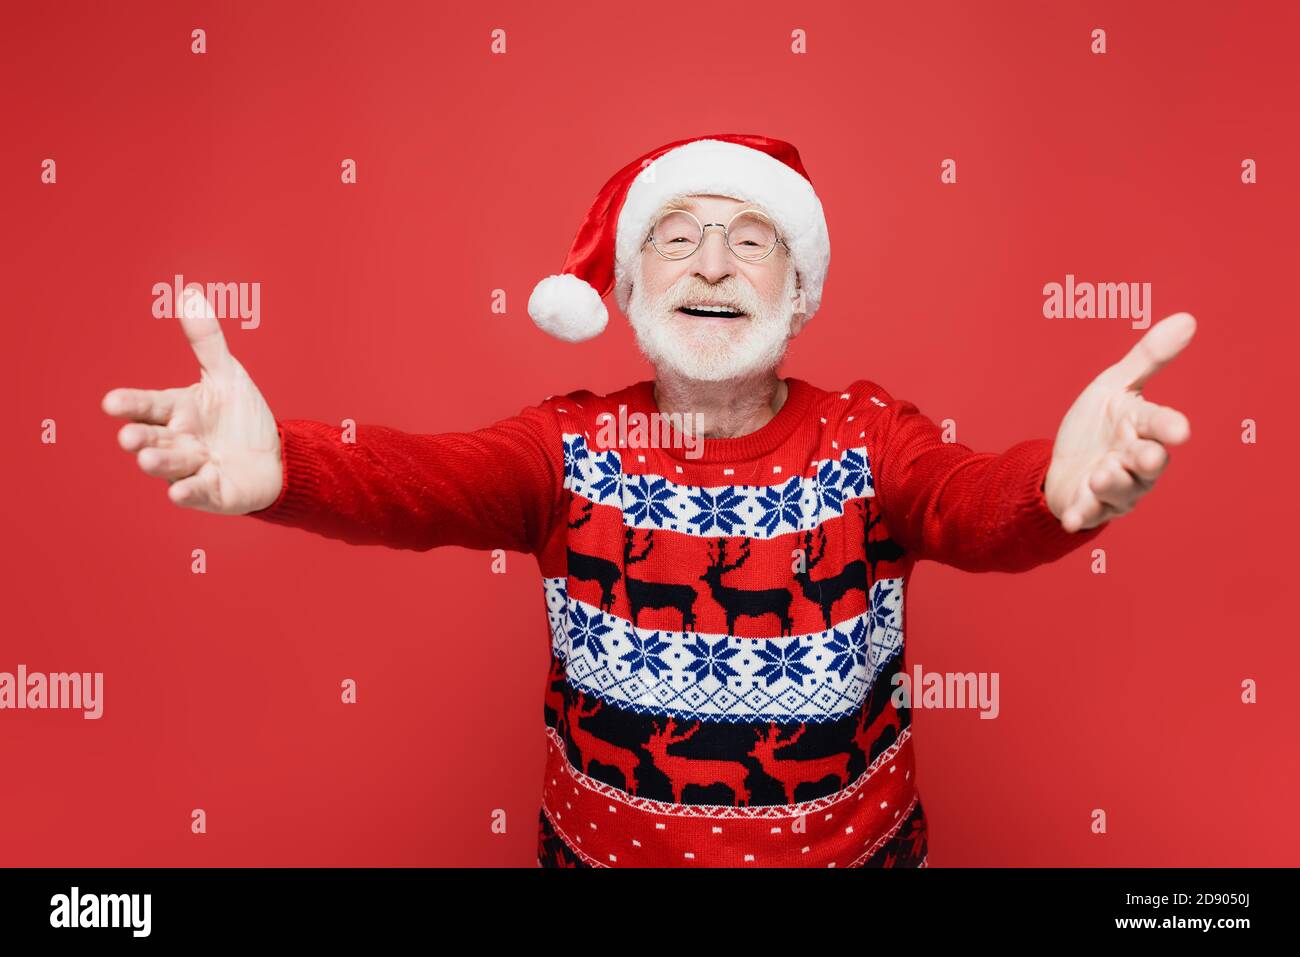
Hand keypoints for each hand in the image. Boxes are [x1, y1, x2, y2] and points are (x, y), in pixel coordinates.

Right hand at [101, 286, 282, 514]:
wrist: (275, 458)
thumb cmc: (241, 418)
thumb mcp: (227, 376)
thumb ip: (207, 341)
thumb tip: (190, 293)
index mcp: (177, 411)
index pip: (148, 405)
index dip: (131, 404)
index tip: (111, 402)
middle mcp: (178, 441)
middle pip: (153, 437)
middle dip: (139, 437)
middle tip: (129, 436)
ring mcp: (192, 469)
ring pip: (171, 465)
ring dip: (159, 462)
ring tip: (147, 458)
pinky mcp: (212, 493)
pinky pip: (197, 493)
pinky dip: (188, 491)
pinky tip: (179, 492)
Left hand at [1043, 312, 1195, 531]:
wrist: (1064, 461)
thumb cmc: (1097, 424)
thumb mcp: (1114, 386)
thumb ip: (1148, 358)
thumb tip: (1187, 319)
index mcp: (1142, 428)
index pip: (1160, 424)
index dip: (1169, 427)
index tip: (1180, 431)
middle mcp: (1135, 461)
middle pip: (1148, 462)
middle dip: (1147, 459)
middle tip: (1145, 456)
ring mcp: (1115, 487)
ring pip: (1121, 490)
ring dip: (1112, 484)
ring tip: (1099, 474)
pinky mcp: (1090, 506)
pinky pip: (1088, 513)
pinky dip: (1081, 514)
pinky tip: (1070, 518)